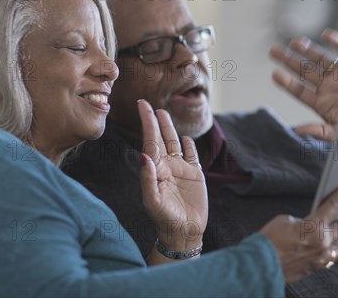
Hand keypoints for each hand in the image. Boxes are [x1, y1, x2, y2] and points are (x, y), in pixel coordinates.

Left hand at [137, 99, 207, 251]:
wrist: (184, 233)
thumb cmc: (165, 220)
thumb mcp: (153, 202)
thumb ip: (148, 178)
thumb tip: (143, 155)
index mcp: (156, 169)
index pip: (150, 141)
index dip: (147, 123)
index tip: (142, 106)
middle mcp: (167, 166)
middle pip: (161, 138)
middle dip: (155, 121)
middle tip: (149, 104)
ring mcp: (181, 170)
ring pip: (175, 143)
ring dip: (169, 129)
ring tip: (164, 113)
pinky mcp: (195, 175)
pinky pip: (191, 155)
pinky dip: (189, 146)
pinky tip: (186, 138)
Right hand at [259, 179, 337, 282]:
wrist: (262, 264)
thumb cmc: (270, 241)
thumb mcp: (285, 220)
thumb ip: (302, 222)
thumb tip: (307, 228)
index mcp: (315, 225)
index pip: (335, 203)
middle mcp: (322, 242)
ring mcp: (320, 256)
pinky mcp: (314, 266)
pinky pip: (330, 260)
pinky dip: (336, 258)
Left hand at [269, 29, 337, 140]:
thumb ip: (318, 131)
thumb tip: (297, 130)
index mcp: (321, 102)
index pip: (299, 90)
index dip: (287, 82)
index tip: (275, 74)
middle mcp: (328, 86)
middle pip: (304, 71)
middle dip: (289, 60)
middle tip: (273, 51)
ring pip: (320, 59)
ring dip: (307, 49)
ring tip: (294, 42)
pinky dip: (337, 42)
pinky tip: (325, 35)